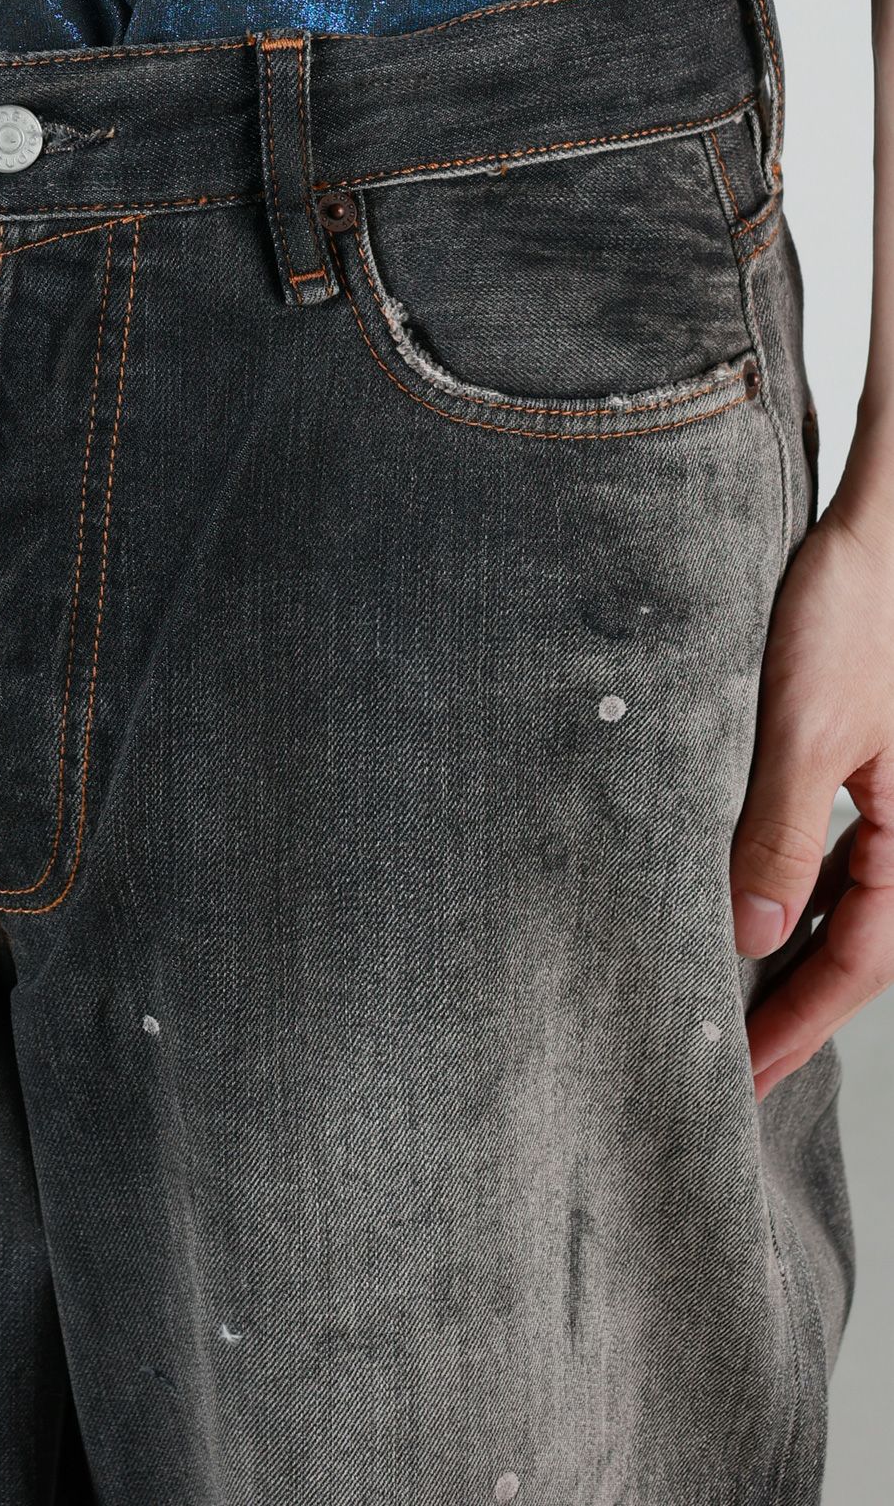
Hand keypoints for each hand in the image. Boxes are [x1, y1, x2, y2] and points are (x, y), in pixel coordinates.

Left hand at [731, 494, 893, 1099]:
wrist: (878, 528)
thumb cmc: (851, 611)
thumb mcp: (803, 729)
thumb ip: (780, 834)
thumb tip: (746, 934)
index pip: (856, 961)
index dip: (794, 1024)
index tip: (739, 1079)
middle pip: (859, 948)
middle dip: (796, 1009)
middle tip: (730, 1065)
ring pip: (851, 908)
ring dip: (796, 960)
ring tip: (736, 1009)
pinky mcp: (871, 769)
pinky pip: (842, 860)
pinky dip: (799, 900)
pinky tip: (756, 915)